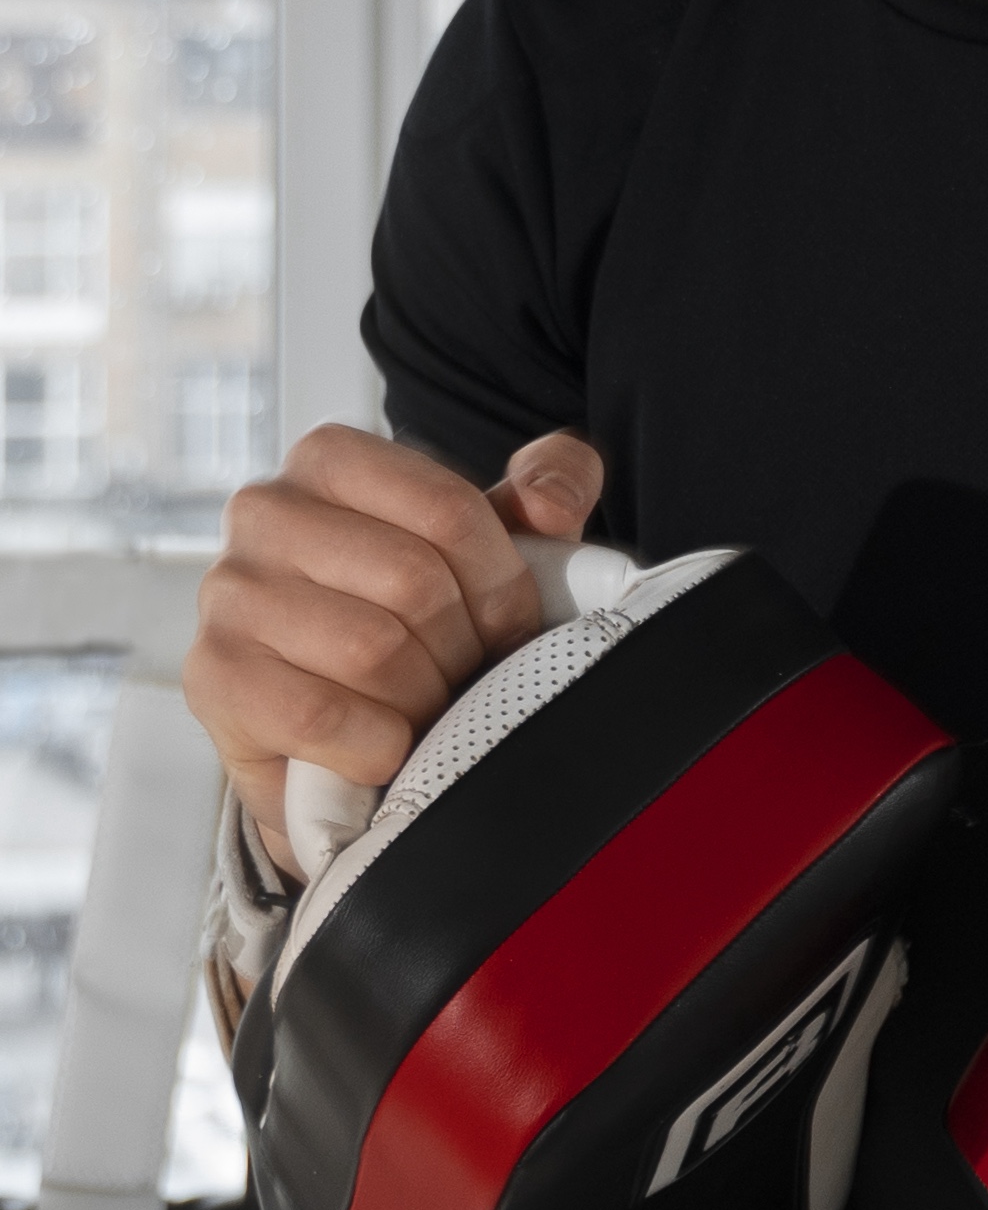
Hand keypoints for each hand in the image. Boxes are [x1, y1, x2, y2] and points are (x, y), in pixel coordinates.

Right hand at [185, 427, 606, 879]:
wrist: (349, 739)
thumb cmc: (425, 628)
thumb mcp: (495, 551)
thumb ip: (545, 493)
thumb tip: (554, 497)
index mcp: (332, 460)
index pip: (452, 511)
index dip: (503, 587)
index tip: (508, 629)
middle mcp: (264, 509)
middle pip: (415, 580)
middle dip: (465, 650)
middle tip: (463, 680)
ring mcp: (228, 591)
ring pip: (372, 648)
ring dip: (423, 701)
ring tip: (423, 711)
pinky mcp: (211, 675)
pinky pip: (319, 715)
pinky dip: (375, 747)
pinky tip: (382, 749)